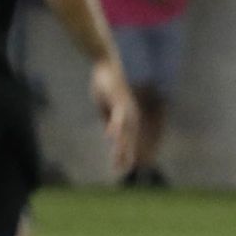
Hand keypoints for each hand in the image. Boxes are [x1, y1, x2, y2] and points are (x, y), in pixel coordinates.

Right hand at [91, 62, 139, 177]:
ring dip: (122, 147)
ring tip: (120, 161)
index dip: (126, 155)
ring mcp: (126, 109)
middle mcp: (130, 115)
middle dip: (126, 156)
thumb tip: (112, 135)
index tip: (121, 169)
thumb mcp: (107, 107)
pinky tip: (111, 136)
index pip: (128, 141)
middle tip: (121, 171)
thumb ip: (111, 120)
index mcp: (126, 118)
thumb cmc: (106, 84)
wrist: (105, 64)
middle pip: (128, 140)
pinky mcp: (119, 101)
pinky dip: (115, 127)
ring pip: (125, 132)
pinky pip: (117, 116)